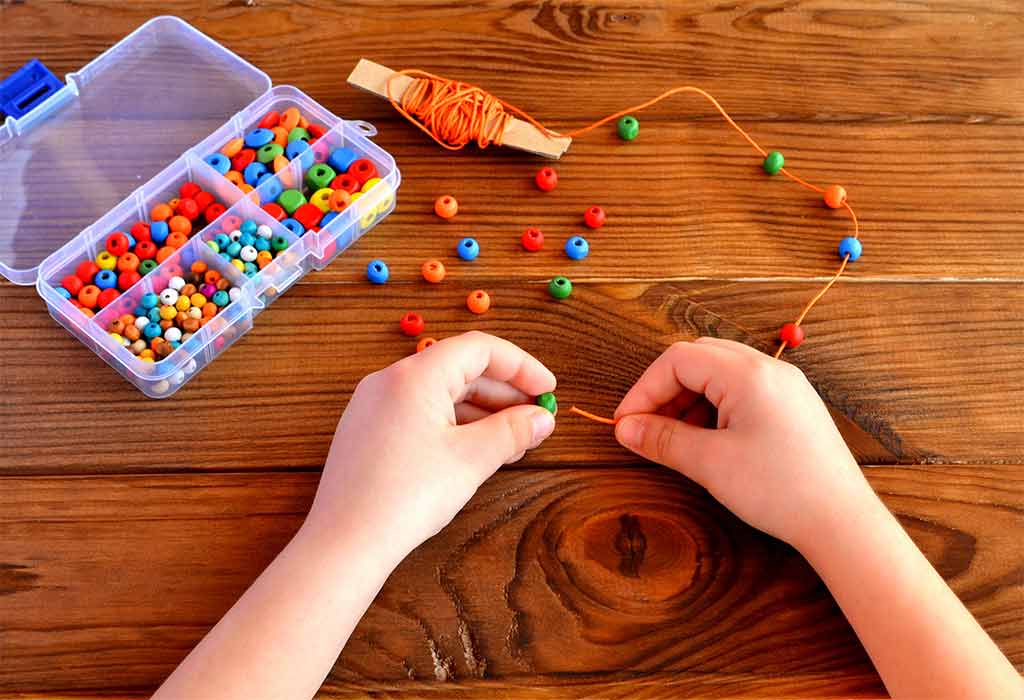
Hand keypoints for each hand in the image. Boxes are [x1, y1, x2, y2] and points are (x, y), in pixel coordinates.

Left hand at [306, 331, 556, 563]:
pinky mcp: (367, 430)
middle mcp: (389, 380)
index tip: (548, 389)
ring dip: (481, 412)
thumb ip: (511, 431)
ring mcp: (373, 405)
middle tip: (536, 419)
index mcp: (414, 376)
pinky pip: (419, 412)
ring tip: (512, 442)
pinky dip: (453, 424)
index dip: (521, 365)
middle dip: (503, 392)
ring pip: (440, 393)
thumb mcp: (470, 460)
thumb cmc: (405, 497)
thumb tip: (541, 418)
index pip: (479, 349)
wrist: (344, 543)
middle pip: (459, 369)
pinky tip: (475, 451)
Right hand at [613, 337, 870, 549]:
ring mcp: (784, 385)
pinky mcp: (792, 405)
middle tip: (647, 427)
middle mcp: (768, 368)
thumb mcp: (711, 464)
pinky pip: (742, 389)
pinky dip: (714, 406)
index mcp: (747, 374)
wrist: (842, 521)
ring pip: (720, 372)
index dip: (644, 389)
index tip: (626, 424)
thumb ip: (663, 439)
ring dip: (689, 398)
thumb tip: (626, 428)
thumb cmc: (780, 489)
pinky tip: (708, 439)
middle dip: (665, 390)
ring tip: (676, 438)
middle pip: (698, 358)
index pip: (678, 360)